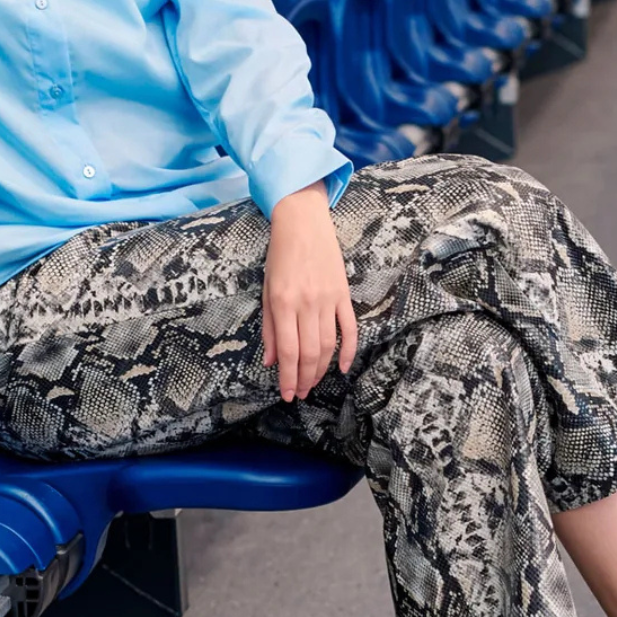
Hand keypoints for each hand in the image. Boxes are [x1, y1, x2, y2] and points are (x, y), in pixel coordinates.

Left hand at [262, 180, 357, 401]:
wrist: (303, 222)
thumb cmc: (280, 255)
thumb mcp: (266, 289)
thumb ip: (268, 327)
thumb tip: (270, 361)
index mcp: (283, 303)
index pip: (287, 350)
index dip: (288, 377)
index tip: (286, 394)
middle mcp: (306, 304)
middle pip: (309, 352)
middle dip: (304, 378)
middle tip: (300, 394)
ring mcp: (328, 299)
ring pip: (328, 345)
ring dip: (321, 370)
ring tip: (313, 384)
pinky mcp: (343, 294)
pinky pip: (350, 328)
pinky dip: (349, 351)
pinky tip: (343, 368)